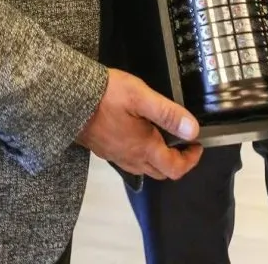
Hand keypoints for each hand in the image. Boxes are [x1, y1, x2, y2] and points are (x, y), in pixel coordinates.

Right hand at [76, 68, 202, 179]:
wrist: (70, 98)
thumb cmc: (107, 96)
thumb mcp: (141, 98)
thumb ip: (168, 114)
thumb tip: (194, 130)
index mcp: (144, 148)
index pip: (175, 169)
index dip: (191, 160)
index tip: (198, 144)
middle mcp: (131, 158)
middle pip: (161, 171)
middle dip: (177, 160)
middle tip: (184, 141)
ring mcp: (116, 156)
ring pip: (145, 168)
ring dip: (159, 158)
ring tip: (164, 135)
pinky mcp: (104, 150)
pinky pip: (129, 160)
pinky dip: (141, 153)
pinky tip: (138, 134)